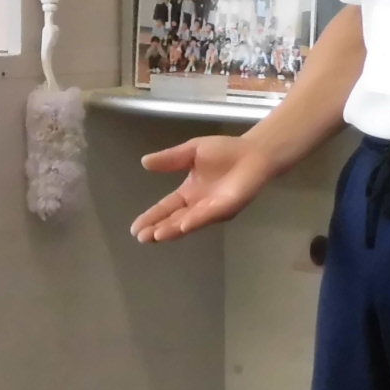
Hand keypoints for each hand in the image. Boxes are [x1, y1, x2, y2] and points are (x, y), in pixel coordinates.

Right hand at [131, 135, 276, 242]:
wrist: (254, 151)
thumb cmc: (226, 151)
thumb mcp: (191, 151)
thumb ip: (170, 159)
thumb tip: (144, 162)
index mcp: (189, 193)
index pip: (166, 208)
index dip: (151, 217)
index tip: (135, 228)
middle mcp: (199, 206)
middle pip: (174, 220)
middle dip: (157, 229)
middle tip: (141, 237)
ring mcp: (213, 209)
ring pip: (189, 223)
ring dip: (172, 230)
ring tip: (156, 235)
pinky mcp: (227, 207)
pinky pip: (208, 216)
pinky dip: (194, 221)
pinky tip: (182, 225)